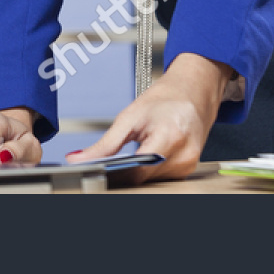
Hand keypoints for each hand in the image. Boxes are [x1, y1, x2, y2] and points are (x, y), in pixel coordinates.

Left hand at [75, 53, 229, 182]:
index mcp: (169, 136)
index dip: (116, 174)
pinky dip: (150, 170)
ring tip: (130, 156)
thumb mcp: (130, 116)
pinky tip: (144, 158)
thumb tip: (81, 158)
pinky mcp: (188, 169)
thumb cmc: (164, 100)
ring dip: (138, 172)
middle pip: (144, 178)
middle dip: (124, 172)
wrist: (191, 93)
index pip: (138, 170)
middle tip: (109, 163)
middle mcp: (184, 154)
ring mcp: (188, 164)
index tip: (99, 172)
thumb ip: (106, 144)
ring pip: (152, 180)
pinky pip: (162, 177)